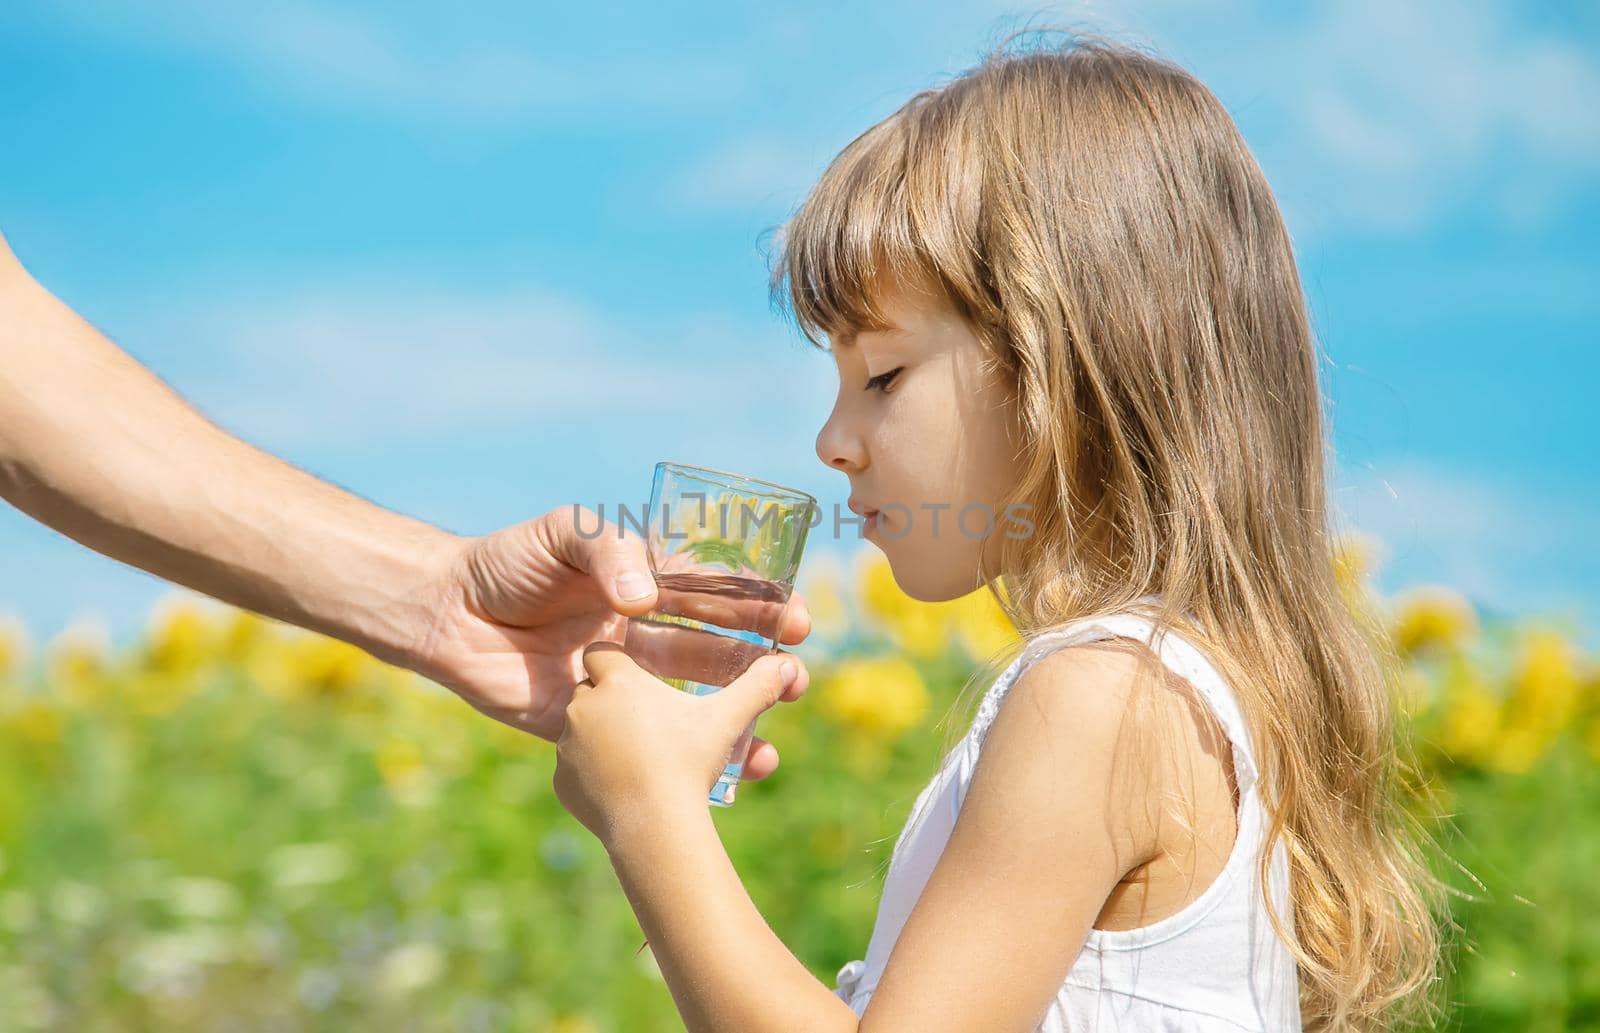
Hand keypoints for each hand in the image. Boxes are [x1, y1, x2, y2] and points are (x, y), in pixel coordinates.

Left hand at [405, 506, 811, 780]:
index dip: (757, 606)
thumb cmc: (508, 563)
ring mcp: (623, 684)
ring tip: (777, 725)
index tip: (795, 617)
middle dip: (762, 663)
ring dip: (741, 713)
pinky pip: (651, 745)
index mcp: (643, 587)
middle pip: (715, 651)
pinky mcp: (594, 727)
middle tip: (800, 673)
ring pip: (694, 702)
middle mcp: (641, 635)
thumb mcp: (566, 534)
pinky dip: (691, 757)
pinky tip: (732, 765)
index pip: (713, 596)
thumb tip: (647, 600)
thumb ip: (611, 554)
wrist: (447, 614)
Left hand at [552, 642, 808, 843]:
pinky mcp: (562, 784)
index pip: (602, 653)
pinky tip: (621, 783)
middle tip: (645, 716)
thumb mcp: (725, 720)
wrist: (655, 827)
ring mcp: (567, 746)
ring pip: (579, 729)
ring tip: (637, 751)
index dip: (619, 661)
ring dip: (601, 735)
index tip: (638, 673)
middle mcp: (582, 706)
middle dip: (611, 700)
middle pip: (590, 690)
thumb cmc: (688, 762)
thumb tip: (790, 666)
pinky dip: (592, 773)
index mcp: (617, 681)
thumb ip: (756, 687)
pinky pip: (574, 769)